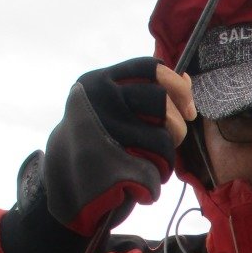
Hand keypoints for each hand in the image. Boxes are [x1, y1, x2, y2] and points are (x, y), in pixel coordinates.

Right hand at [42, 57, 196, 235]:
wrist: (64, 184)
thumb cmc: (99, 142)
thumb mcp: (115, 107)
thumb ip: (146, 91)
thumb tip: (187, 79)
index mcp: (99, 82)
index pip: (149, 68)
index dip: (176, 86)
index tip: (187, 109)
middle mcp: (99, 101)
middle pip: (161, 102)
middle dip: (176, 126)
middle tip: (172, 140)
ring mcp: (104, 131)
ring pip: (163, 140)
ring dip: (165, 157)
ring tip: (147, 164)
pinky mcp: (113, 165)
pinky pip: (155, 170)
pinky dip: (154, 181)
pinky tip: (138, 181)